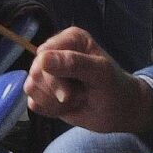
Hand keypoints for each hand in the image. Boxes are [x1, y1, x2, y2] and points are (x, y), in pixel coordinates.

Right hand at [24, 28, 152, 134]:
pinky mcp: (43, 91)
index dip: (55, 77)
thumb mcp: (101, 74)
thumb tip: (42, 59)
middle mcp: (54, 52)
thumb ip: (74, 63)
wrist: (121, 112)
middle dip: (58, 92)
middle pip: (35, 73)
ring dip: (55, 102)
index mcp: (69, 39)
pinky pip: (33, 103)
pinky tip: (67, 107)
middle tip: (80, 95)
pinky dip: (51, 110)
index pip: (44, 56)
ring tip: (76, 99)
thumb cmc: (115, 88)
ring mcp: (47, 72)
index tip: (76, 89)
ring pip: (31, 88)